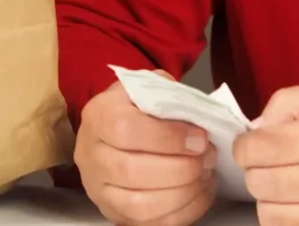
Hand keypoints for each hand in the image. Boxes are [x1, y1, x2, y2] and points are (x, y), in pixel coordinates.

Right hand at [75, 74, 219, 225]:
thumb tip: (197, 115)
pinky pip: (149, 224)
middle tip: (208, 157)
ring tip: (205, 175)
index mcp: (98, 115)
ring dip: (183, 193)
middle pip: (131, 171)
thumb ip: (168, 93)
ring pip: (139, 204)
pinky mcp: (114, 212)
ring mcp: (99, 188)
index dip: (168, 138)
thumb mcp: (148, 86)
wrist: (113, 130)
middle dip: (181, 168)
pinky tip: (199, 192)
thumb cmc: (136, 108)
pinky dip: (182, 212)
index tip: (200, 137)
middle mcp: (90, 154)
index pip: (125, 130)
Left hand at [231, 83, 298, 225]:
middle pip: (258, 184)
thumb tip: (257, 124)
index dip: (246, 146)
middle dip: (257, 171)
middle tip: (274, 164)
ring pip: (269, 215)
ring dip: (272, 199)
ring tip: (291, 185)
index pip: (258, 149)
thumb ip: (293, 101)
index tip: (253, 146)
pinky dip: (290, 220)